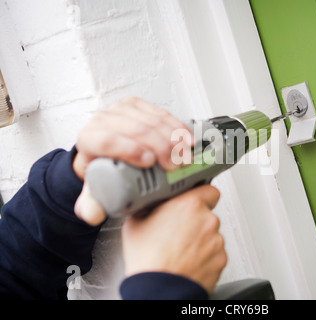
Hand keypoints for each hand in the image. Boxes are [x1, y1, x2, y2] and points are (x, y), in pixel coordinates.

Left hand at [73, 97, 192, 225]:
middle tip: (175, 165)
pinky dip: (177, 126)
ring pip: (150, 120)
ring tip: (185, 155)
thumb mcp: (93, 189)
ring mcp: (121, 110)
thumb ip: (91, 205)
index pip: (107, 140)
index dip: (130, 149)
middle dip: (160, 146)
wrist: (105, 154)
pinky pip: (160, 112)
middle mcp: (104, 120)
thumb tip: (93, 214)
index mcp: (89, 137)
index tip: (150, 162)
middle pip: (134, 129)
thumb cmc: (102, 170)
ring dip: (173, 137)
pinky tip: (186, 138)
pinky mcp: (138, 105)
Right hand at [121, 185, 226, 293]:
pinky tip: (188, 261)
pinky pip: (215, 253)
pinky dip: (205, 256)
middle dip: (195, 221)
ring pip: (211, 234)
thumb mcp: (136, 222)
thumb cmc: (148, 260)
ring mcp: (216, 241)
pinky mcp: (221, 260)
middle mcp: (208, 220)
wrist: (158, 291)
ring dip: (200, 240)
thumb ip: (150, 206)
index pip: (209, 189)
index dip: (201, 195)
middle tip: (178, 231)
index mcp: (189, 205)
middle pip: (207, 214)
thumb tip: (150, 204)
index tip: (195, 200)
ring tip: (180, 251)